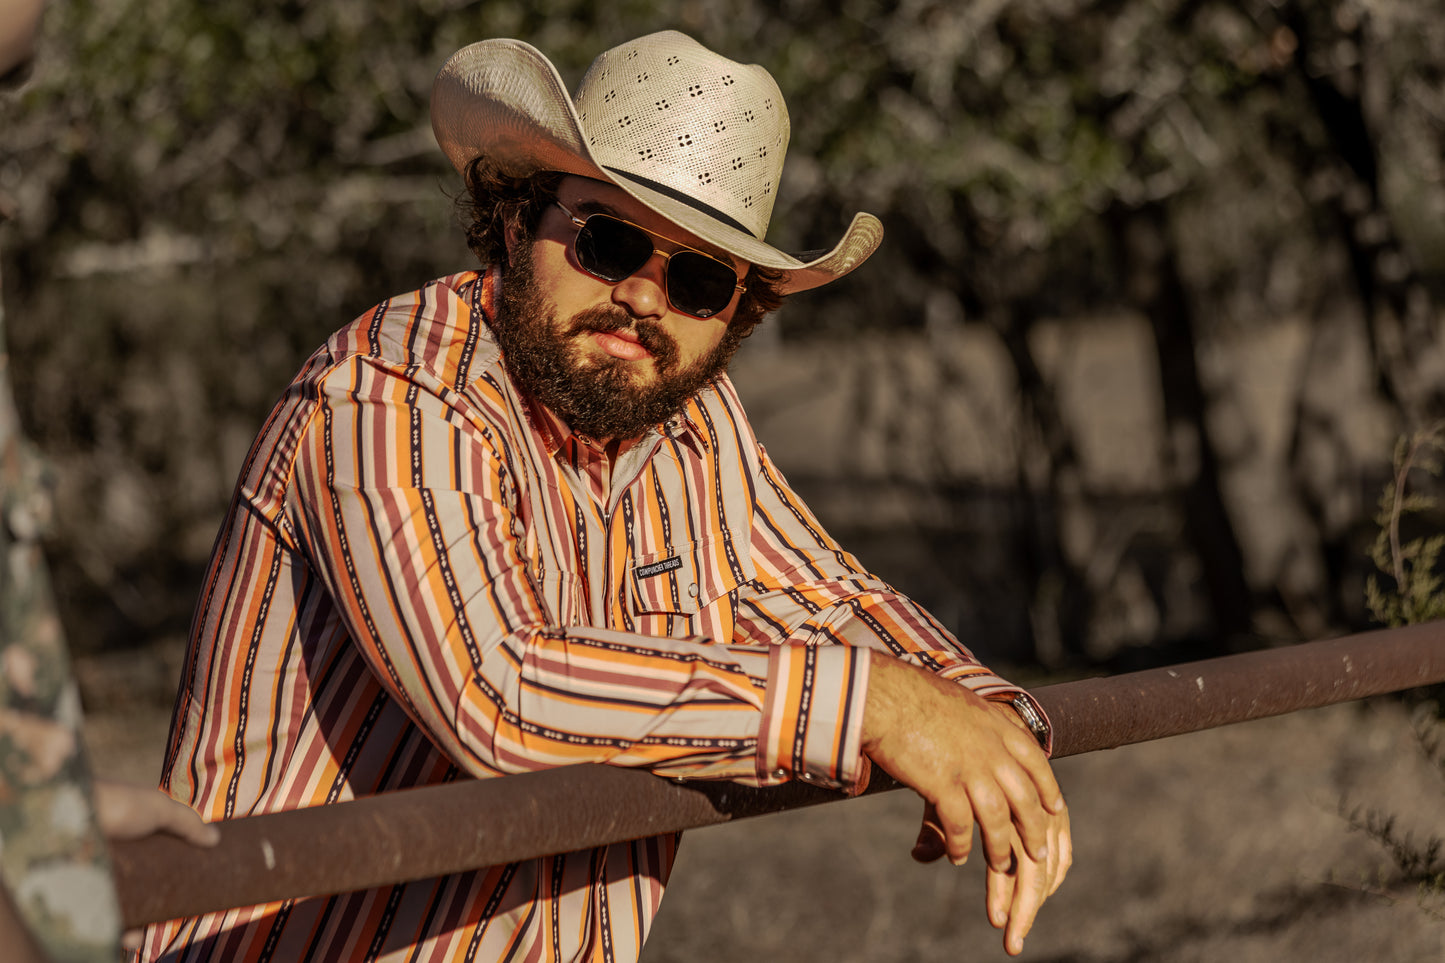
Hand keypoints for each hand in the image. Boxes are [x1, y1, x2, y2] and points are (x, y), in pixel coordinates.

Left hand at [94, 782, 220, 950]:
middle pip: (145, 887)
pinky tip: (135, 937)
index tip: (195, 888)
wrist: (70, 812)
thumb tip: (215, 839)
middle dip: (160, 903)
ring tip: (154, 930)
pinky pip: (104, 921)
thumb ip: (188, 822)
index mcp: (136, 839)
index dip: (177, 874)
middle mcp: (119, 860)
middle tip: (179, 915)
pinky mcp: (87, 897)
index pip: (160, 861)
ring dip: (142, 921)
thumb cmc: (116, 803)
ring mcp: (103, 879)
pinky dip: (121, 931)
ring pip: (127, 906)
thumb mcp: (160, 807)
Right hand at [862, 653, 1071, 955]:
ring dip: (999, 848)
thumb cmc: (911, 696)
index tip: (1056, 809)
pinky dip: (959, 845)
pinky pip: (959, 825)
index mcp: (996, 725)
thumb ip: (975, 723)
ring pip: (997, 819)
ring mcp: (969, 767)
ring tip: (999, 867)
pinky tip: (955, 857)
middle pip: (1024, 799)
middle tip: (1039, 855)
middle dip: (1034, 831)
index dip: (1048, 788)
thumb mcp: (958, 704)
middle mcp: (990, 748)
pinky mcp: (942, 783)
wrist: (882, 694)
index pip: (1036, 762)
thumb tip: (979, 725)